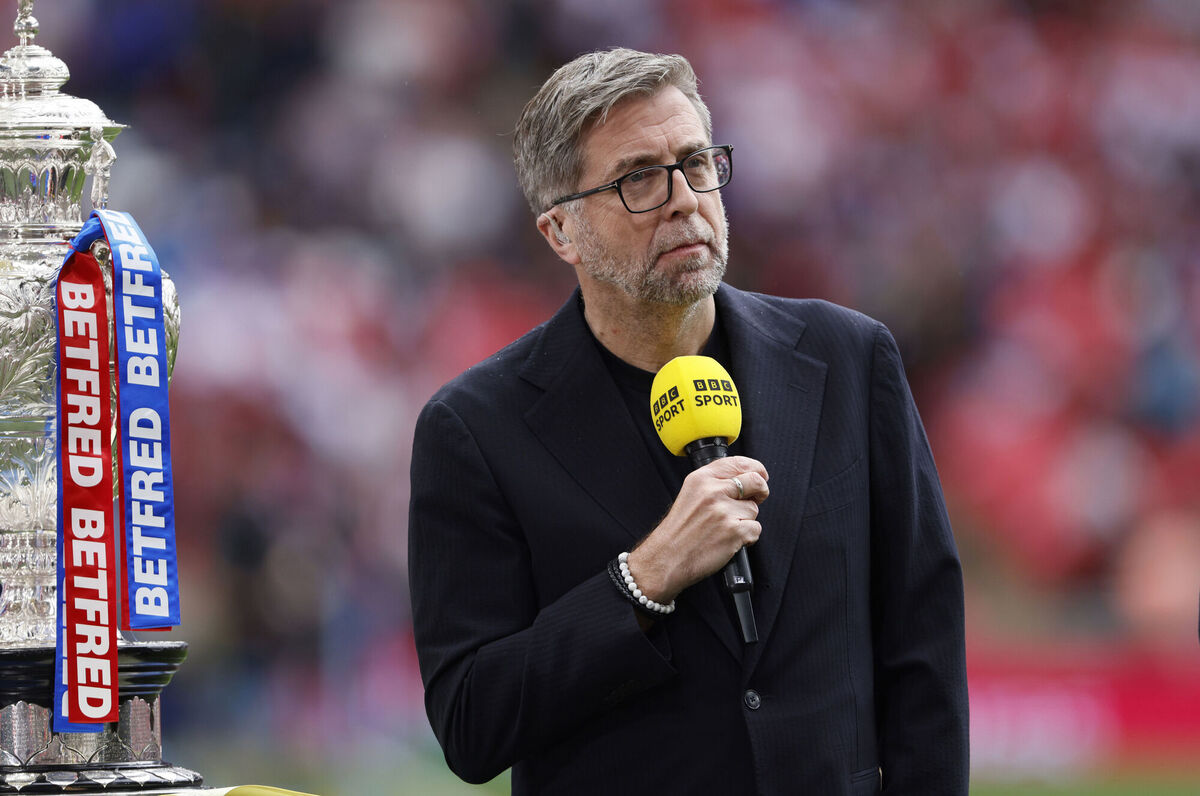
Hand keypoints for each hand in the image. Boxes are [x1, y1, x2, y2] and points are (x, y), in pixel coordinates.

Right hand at [627, 455, 768, 603]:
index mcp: (701, 479)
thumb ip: (714, 483)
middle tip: (756, 499)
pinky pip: (755, 529)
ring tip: (725, 528)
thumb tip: (745, 478)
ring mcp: (723, 511)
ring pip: (754, 509)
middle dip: (761, 491)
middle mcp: (712, 491)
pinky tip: (729, 540)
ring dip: (746, 520)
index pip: (738, 463)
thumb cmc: (679, 531)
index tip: (761, 474)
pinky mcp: (733, 531)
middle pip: (755, 481)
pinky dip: (747, 538)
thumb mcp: (690, 494)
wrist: (667, 557)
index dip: (756, 468)